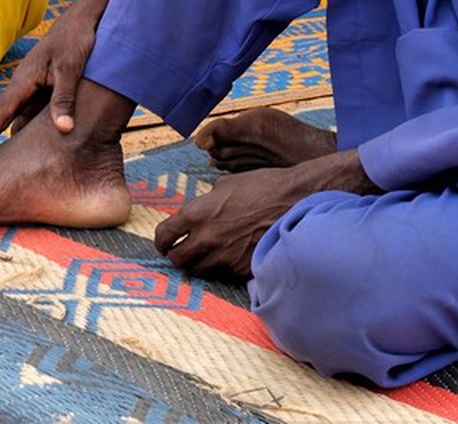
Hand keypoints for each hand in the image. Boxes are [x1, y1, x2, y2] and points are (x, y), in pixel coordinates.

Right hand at [0, 0, 116, 159]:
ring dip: (20, 138)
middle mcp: (26, 83)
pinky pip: (40, 111)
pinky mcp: (51, 85)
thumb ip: (64, 99)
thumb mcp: (71, 69)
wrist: (88, 16)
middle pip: (8, 119)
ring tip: (11, 167)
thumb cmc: (78, 38)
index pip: (0, 114)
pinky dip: (38, 127)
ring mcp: (38, 84)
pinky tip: (45, 145)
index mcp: (24, 79)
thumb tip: (63, 130)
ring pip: (25, 117)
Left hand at [153, 150, 378, 278]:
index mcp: (198, 213)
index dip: (161, 241)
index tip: (164, 243)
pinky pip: (224, 273)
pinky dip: (224, 268)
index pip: (165, 234)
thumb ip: (209, 200)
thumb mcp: (228, 184)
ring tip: (208, 255)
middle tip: (181, 252)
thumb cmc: (264, 187)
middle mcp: (207, 238)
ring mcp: (225, 256)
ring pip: (199, 270)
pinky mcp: (243, 269)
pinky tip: (232, 257)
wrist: (296, 202)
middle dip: (177, 255)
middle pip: (178, 259)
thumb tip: (204, 207)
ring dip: (199, 264)